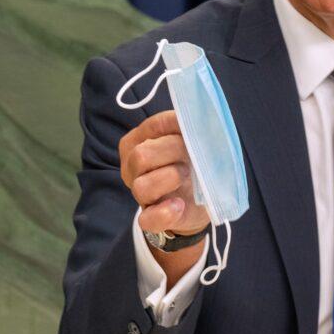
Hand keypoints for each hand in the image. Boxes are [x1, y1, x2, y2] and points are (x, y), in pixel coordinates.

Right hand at [119, 110, 211, 237]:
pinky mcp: (151, 218)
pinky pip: (149, 218)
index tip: (195, 129)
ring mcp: (138, 194)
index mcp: (138, 141)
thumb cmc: (193, 164)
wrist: (200, 202)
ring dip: (170, 178)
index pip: (154, 126)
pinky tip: (180, 205)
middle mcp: (132, 166)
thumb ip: (192, 128)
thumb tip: (201, 115)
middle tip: (192, 156)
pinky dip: (166, 212)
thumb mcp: (193, 142)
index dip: (177, 125)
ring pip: (142, 186)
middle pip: (142, 155)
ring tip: (187, 177)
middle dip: (173, 152)